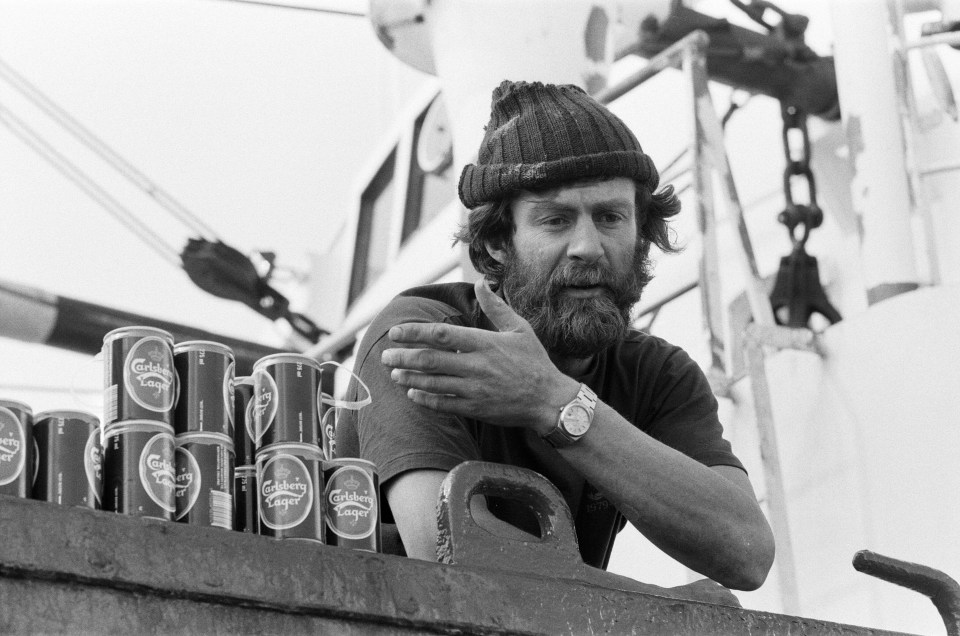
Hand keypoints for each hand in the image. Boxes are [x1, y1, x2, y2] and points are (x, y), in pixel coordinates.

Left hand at [380, 278, 579, 432]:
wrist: (550, 401)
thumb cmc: (535, 362)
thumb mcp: (520, 329)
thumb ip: (496, 307)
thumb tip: (480, 283)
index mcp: (485, 343)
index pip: (441, 334)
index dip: (414, 332)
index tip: (395, 332)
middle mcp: (477, 366)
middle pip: (430, 359)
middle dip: (403, 356)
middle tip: (385, 354)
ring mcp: (475, 390)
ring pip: (432, 383)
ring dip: (409, 377)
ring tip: (393, 372)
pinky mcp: (476, 409)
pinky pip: (443, 405)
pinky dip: (424, 399)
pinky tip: (412, 392)